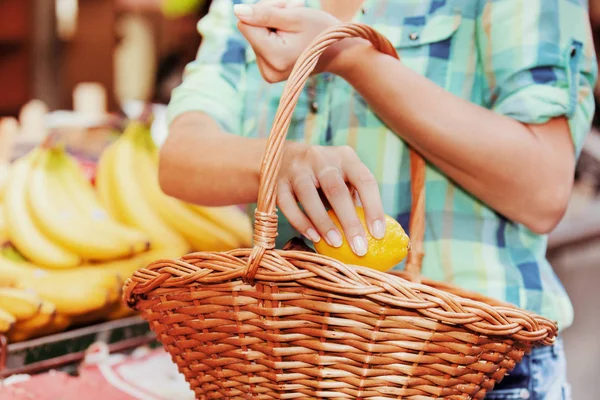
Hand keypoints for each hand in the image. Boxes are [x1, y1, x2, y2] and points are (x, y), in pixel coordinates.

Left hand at [233, 0, 359, 81]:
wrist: (338, 51)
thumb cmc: (321, 30)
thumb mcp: (294, 16)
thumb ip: (264, 14)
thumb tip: (237, 11)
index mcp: (274, 57)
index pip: (245, 24)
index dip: (262, 11)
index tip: (284, 10)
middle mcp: (268, 71)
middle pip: (250, 30)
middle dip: (269, 17)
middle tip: (293, 14)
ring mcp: (268, 74)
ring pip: (255, 36)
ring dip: (273, 24)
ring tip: (294, 25)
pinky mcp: (269, 72)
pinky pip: (260, 45)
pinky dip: (273, 35)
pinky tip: (290, 35)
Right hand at [278, 143, 385, 255]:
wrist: (282, 157)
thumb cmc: (323, 175)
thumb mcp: (342, 176)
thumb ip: (354, 197)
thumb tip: (374, 234)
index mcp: (345, 157)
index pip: (364, 180)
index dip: (374, 207)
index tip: (379, 234)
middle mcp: (320, 158)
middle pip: (337, 189)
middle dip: (350, 221)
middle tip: (359, 248)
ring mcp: (296, 168)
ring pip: (308, 195)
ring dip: (324, 222)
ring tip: (336, 244)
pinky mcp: (276, 181)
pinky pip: (287, 204)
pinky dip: (301, 222)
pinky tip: (313, 237)